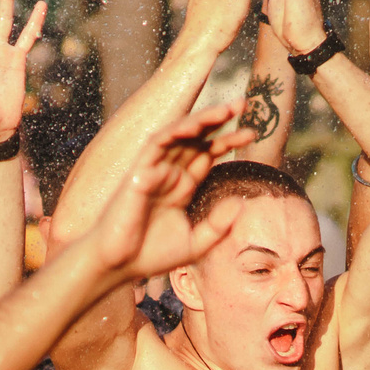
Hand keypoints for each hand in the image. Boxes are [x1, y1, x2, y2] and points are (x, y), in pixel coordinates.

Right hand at [86, 102, 253, 280]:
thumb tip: (241, 201)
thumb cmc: (150, 255)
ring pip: (178, 135)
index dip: (228, 142)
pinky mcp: (138, 172)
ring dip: (200, 119)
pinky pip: (156, 145)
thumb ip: (218, 225)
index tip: (251, 133)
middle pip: (196, 139)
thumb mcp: (196, 243)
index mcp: (181, 187)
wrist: (118, 266)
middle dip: (218, 120)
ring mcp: (153, 170)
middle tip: (242, 104)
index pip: (207, 155)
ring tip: (226, 109)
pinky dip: (174, 132)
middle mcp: (168, 174)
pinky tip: (194, 125)